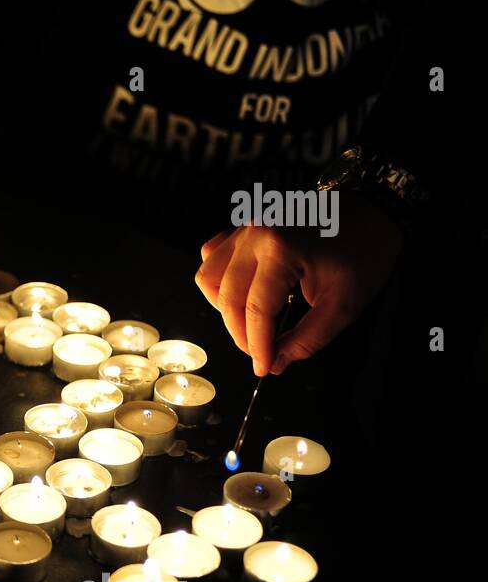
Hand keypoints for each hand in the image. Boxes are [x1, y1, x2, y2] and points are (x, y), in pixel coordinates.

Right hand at [194, 194, 400, 375]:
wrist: (372, 212)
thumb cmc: (364, 252)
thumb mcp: (343, 304)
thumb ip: (307, 339)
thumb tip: (276, 363)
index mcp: (280, 248)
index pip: (256, 310)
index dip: (258, 346)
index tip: (264, 368)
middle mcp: (254, 235)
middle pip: (228, 298)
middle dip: (241, 334)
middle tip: (262, 353)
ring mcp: (244, 228)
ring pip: (209, 278)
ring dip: (224, 309)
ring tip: (250, 323)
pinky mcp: (242, 228)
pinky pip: (212, 257)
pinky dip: (218, 281)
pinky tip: (240, 293)